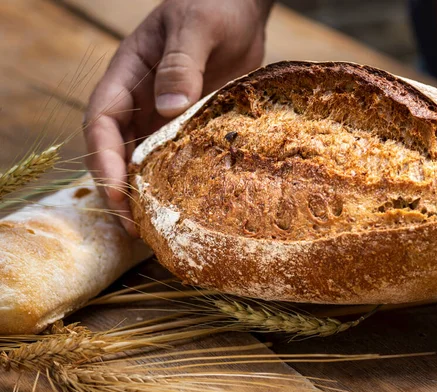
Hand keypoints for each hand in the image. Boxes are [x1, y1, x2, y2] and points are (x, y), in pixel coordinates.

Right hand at [84, 0, 272, 234]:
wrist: (241, 8)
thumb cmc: (214, 6)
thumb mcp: (196, 27)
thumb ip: (181, 63)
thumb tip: (168, 109)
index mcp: (127, 75)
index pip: (102, 122)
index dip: (104, 160)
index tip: (117, 192)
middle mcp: (140, 100)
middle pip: (117, 151)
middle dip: (119, 190)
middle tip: (135, 228)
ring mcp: (164, 115)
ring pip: (144, 161)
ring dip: (145, 194)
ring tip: (156, 230)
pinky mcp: (191, 125)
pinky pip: (177, 158)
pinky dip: (176, 183)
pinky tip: (186, 207)